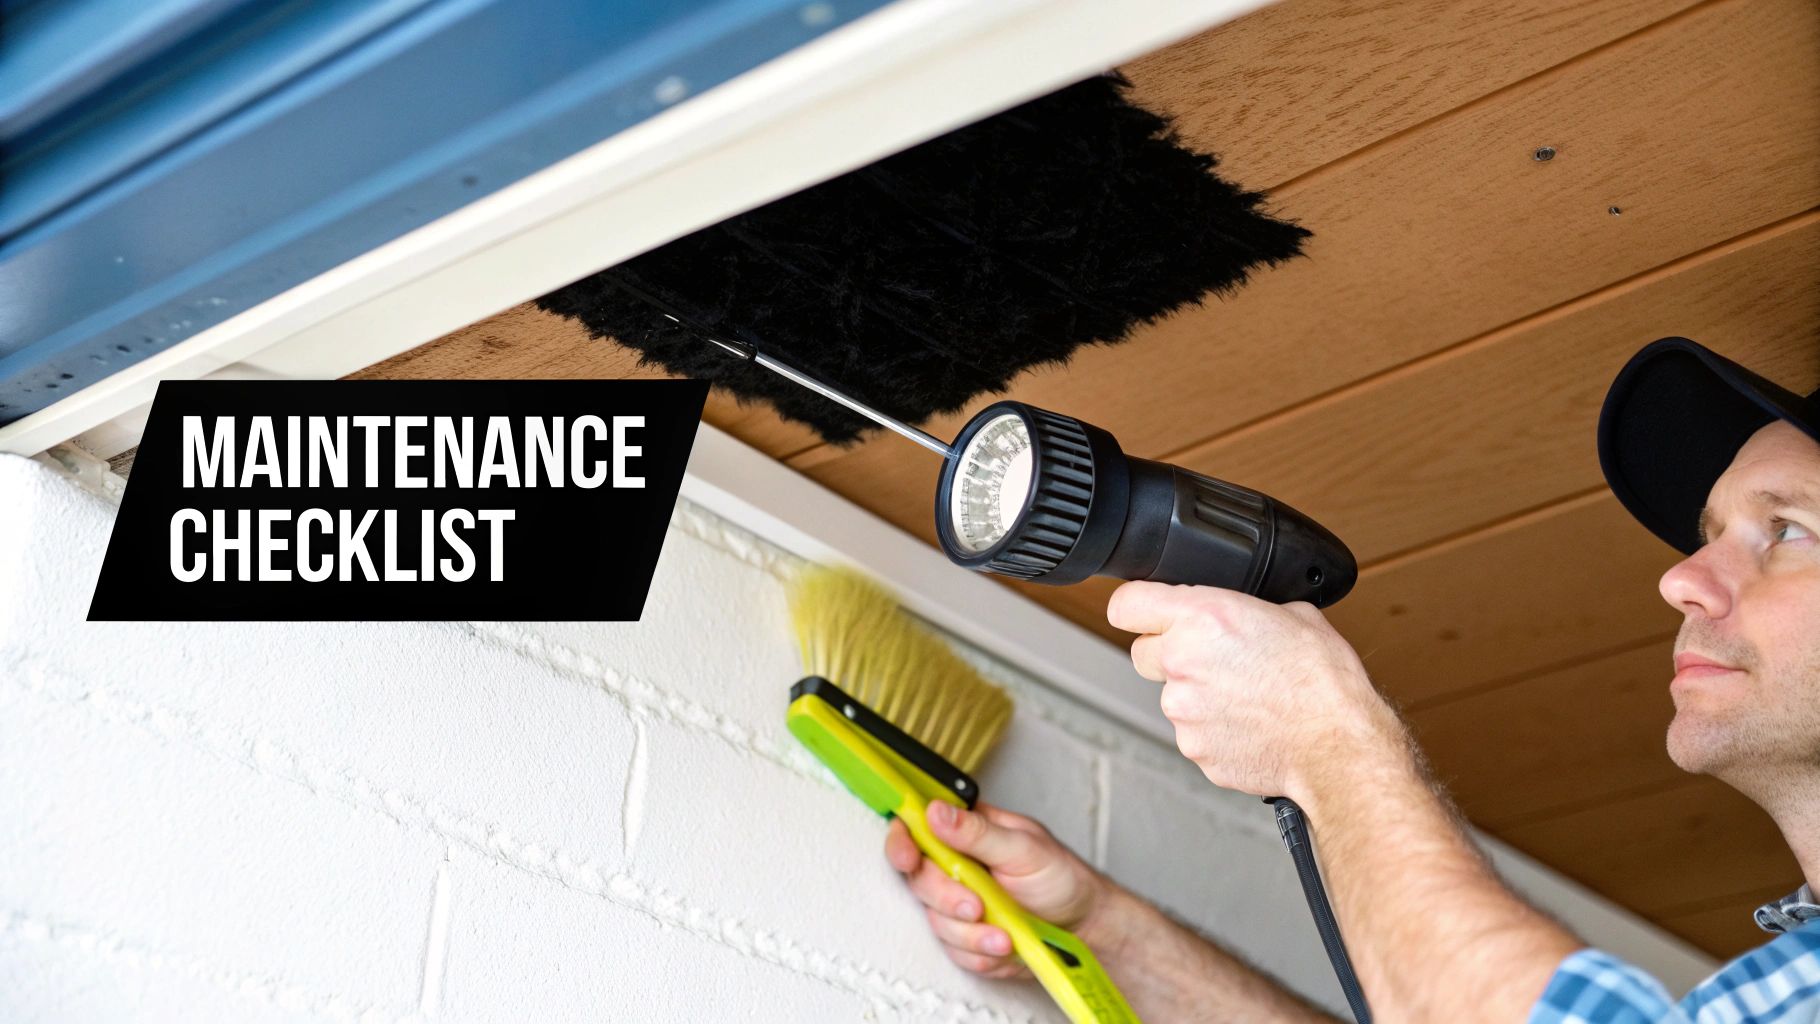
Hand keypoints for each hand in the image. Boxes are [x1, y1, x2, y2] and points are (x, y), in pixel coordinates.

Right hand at [885, 801, 1118, 977]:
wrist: (1085, 926)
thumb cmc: (1062, 878)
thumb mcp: (1025, 848)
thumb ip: (977, 831)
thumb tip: (935, 812)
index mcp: (966, 832)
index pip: (916, 828)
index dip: (902, 842)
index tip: (908, 857)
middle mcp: (956, 866)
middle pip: (919, 880)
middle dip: (948, 898)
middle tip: (978, 905)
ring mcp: (959, 903)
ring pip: (936, 921)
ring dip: (971, 933)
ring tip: (1006, 934)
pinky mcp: (967, 938)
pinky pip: (956, 951)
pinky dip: (982, 953)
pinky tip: (1006, 945)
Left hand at [1106, 581, 1406, 800]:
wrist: (1338, 745)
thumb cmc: (1324, 682)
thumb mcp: (1295, 614)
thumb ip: (1248, 609)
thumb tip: (1241, 613)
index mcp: (1203, 617)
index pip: (1126, 604)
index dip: (1136, 607)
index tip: (1142, 613)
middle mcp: (1182, 661)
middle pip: (1142, 652)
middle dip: (1169, 653)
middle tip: (1213, 659)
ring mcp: (1183, 710)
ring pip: (1172, 696)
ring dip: (1197, 695)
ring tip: (1247, 697)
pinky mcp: (1193, 748)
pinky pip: (1192, 732)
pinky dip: (1213, 729)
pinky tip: (1249, 724)